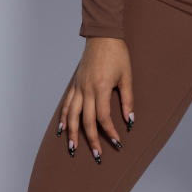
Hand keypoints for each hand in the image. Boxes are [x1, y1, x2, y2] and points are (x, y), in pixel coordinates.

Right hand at [58, 37, 133, 162]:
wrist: (103, 36)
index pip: (103, 118)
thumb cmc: (117, 55)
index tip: (117, 143)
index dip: (110, 132)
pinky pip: (66, 104)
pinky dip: (63, 118)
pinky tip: (62, 129)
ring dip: (72, 134)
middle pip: (86, 121)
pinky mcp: (74, 84)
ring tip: (73, 149)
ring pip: (71, 115)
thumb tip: (130, 120)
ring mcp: (78, 87)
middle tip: (97, 155)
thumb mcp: (127, 77)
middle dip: (92, 140)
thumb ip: (128, 100)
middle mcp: (86, 90)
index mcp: (101, 88)